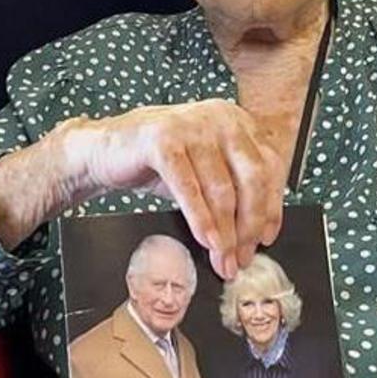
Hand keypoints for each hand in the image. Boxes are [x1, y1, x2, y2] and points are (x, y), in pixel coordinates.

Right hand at [49, 99, 283, 278]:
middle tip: (243, 256)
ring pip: (221, 189)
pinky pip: (189, 188)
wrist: (104, 149)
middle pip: (252, 179)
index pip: (269, 167)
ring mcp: (191, 126)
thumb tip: (257, 232)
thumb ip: (233, 188)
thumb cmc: (159, 160)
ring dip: (225, 233)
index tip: (268, 237)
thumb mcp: (204, 169)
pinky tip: (205, 241)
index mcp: (237, 121)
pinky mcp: (163, 140)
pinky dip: (200, 219)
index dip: (272, 207)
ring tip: (223, 259)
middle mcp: (220, 118)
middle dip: (250, 225)